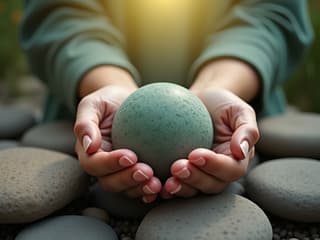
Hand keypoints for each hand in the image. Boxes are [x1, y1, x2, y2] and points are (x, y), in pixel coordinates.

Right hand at [74, 85, 161, 202]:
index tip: (130, 156)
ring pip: (127, 189)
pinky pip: (144, 185)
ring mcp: (121, 172)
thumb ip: (86, 123)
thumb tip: (89, 145)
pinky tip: (166, 186)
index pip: (94, 164)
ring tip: (157, 183)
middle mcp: (104, 167)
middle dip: (127, 180)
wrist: (127, 101)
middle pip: (110, 182)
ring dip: (141, 188)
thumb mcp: (93, 104)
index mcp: (90, 153)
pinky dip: (153, 189)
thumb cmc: (108, 100)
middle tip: (146, 171)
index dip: (110, 164)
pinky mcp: (138, 172)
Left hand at [162, 88, 258, 198]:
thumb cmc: (221, 104)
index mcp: (235, 159)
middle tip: (177, 167)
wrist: (199, 102)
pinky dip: (166, 186)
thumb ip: (247, 129)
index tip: (195, 154)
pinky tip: (154, 181)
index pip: (230, 170)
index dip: (214, 166)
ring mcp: (200, 173)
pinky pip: (176, 183)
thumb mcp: (239, 110)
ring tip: (167, 181)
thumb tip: (241, 152)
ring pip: (194, 189)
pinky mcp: (182, 172)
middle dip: (195, 179)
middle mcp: (218, 171)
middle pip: (212, 185)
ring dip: (181, 188)